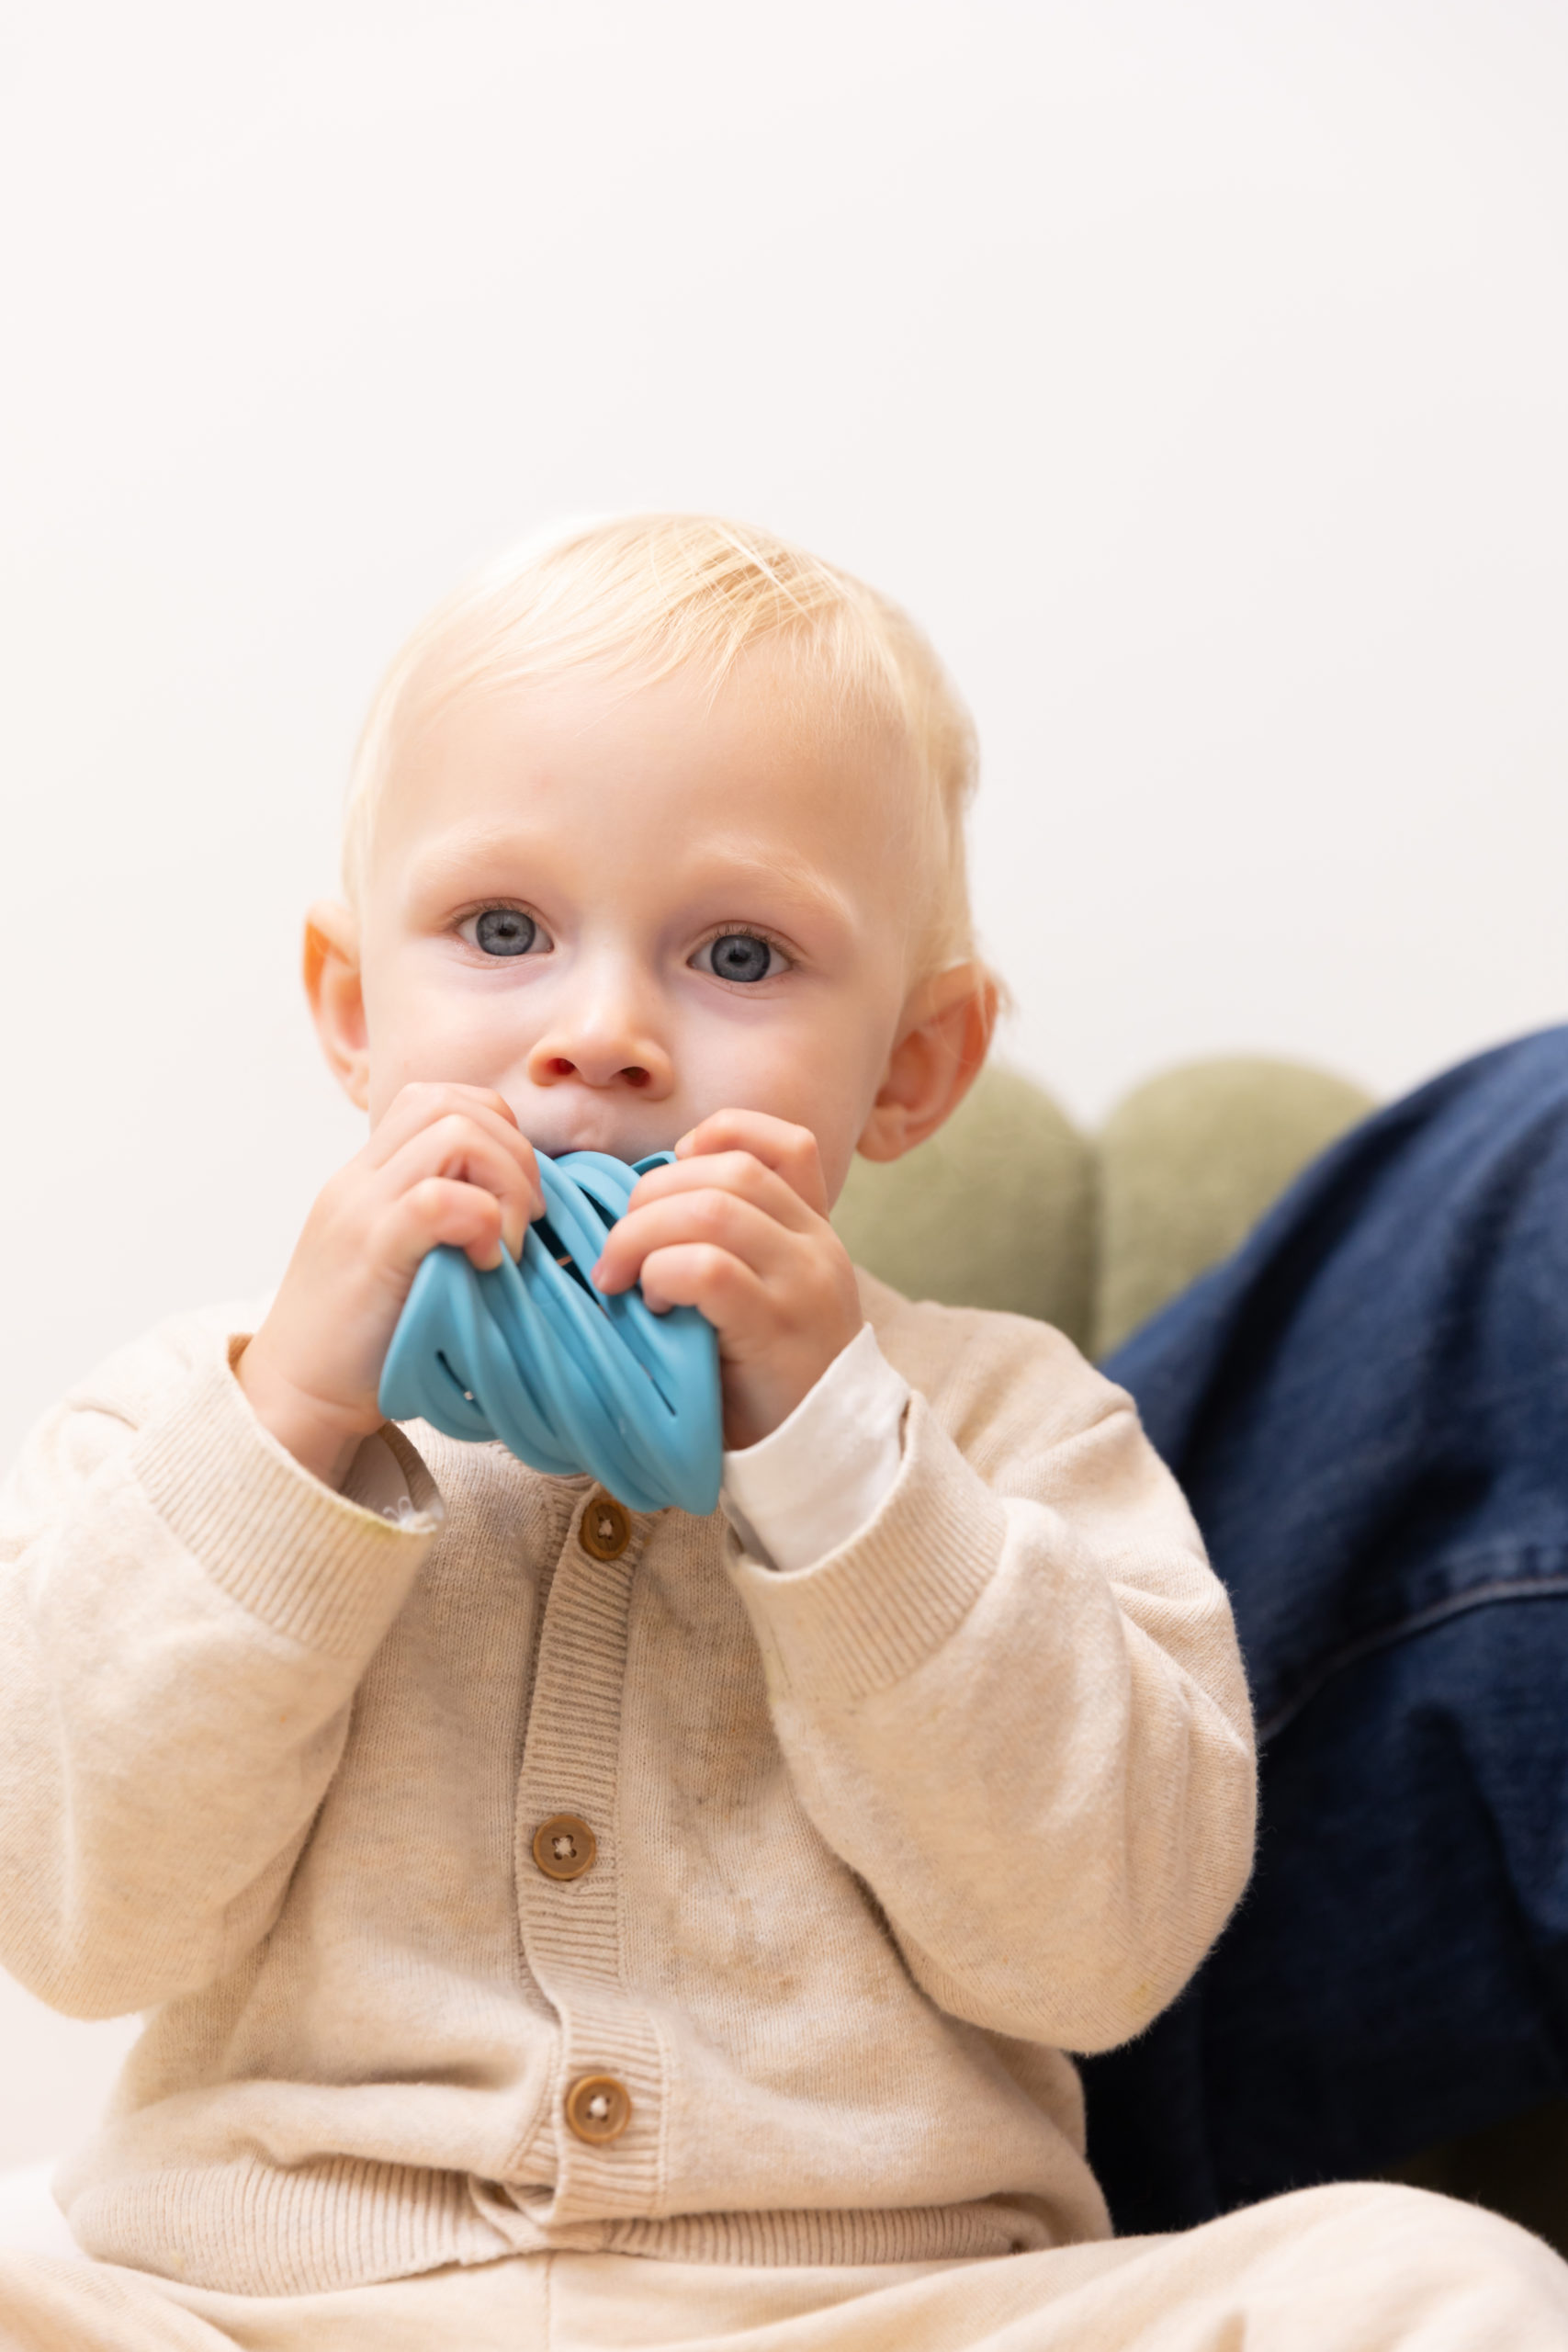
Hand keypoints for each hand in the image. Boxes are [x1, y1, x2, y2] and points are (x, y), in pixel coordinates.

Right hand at [237, 1084, 542, 1488]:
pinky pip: (439, 1199)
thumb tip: (530, 1210)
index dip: (497, 1130)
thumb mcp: (403, 1260)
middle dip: (514, 1154)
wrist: (294, 1400)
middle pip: (452, 1103)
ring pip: (454, 1132)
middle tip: (523, 1223)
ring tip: (504, 1244)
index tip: (514, 1196)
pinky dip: (483, 1222)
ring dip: (505, 1184)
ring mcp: (360, 1210)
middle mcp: (358, 1180)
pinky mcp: (370, 1250)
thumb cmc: (366, 1343)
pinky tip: (486, 1265)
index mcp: (367, 1176)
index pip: (440, 1098)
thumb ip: (442, 1221)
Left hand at [591, 1110, 862, 1450]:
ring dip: (642, 1234)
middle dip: (650, 1195)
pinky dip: (661, 1274)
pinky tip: (650, 1305)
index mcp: (814, 1230)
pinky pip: (708, 1269)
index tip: (673, 1179)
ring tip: (619, 1278)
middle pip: (728, 1168)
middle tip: (616, 1250)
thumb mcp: (761, 1298)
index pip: (785, 1143)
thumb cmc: (766, 1379)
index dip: (718, 1137)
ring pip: (712, 1208)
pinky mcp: (776, 1327)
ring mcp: (802, 1283)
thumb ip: (725, 1248)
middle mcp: (816, 1245)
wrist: (822, 1458)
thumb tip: (632, 1211)